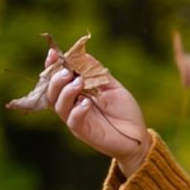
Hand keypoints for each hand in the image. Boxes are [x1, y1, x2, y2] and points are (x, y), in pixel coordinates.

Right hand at [46, 48, 148, 170]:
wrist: (137, 135)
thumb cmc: (125, 111)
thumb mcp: (113, 88)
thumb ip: (98, 74)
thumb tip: (85, 55)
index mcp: (77, 93)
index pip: (58, 79)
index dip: (52, 67)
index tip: (53, 54)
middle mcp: (72, 106)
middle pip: (52, 93)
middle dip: (56, 79)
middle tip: (68, 72)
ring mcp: (76, 119)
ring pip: (59, 106)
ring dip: (66, 92)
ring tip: (79, 83)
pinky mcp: (83, 132)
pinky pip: (73, 121)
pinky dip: (77, 110)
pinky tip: (86, 103)